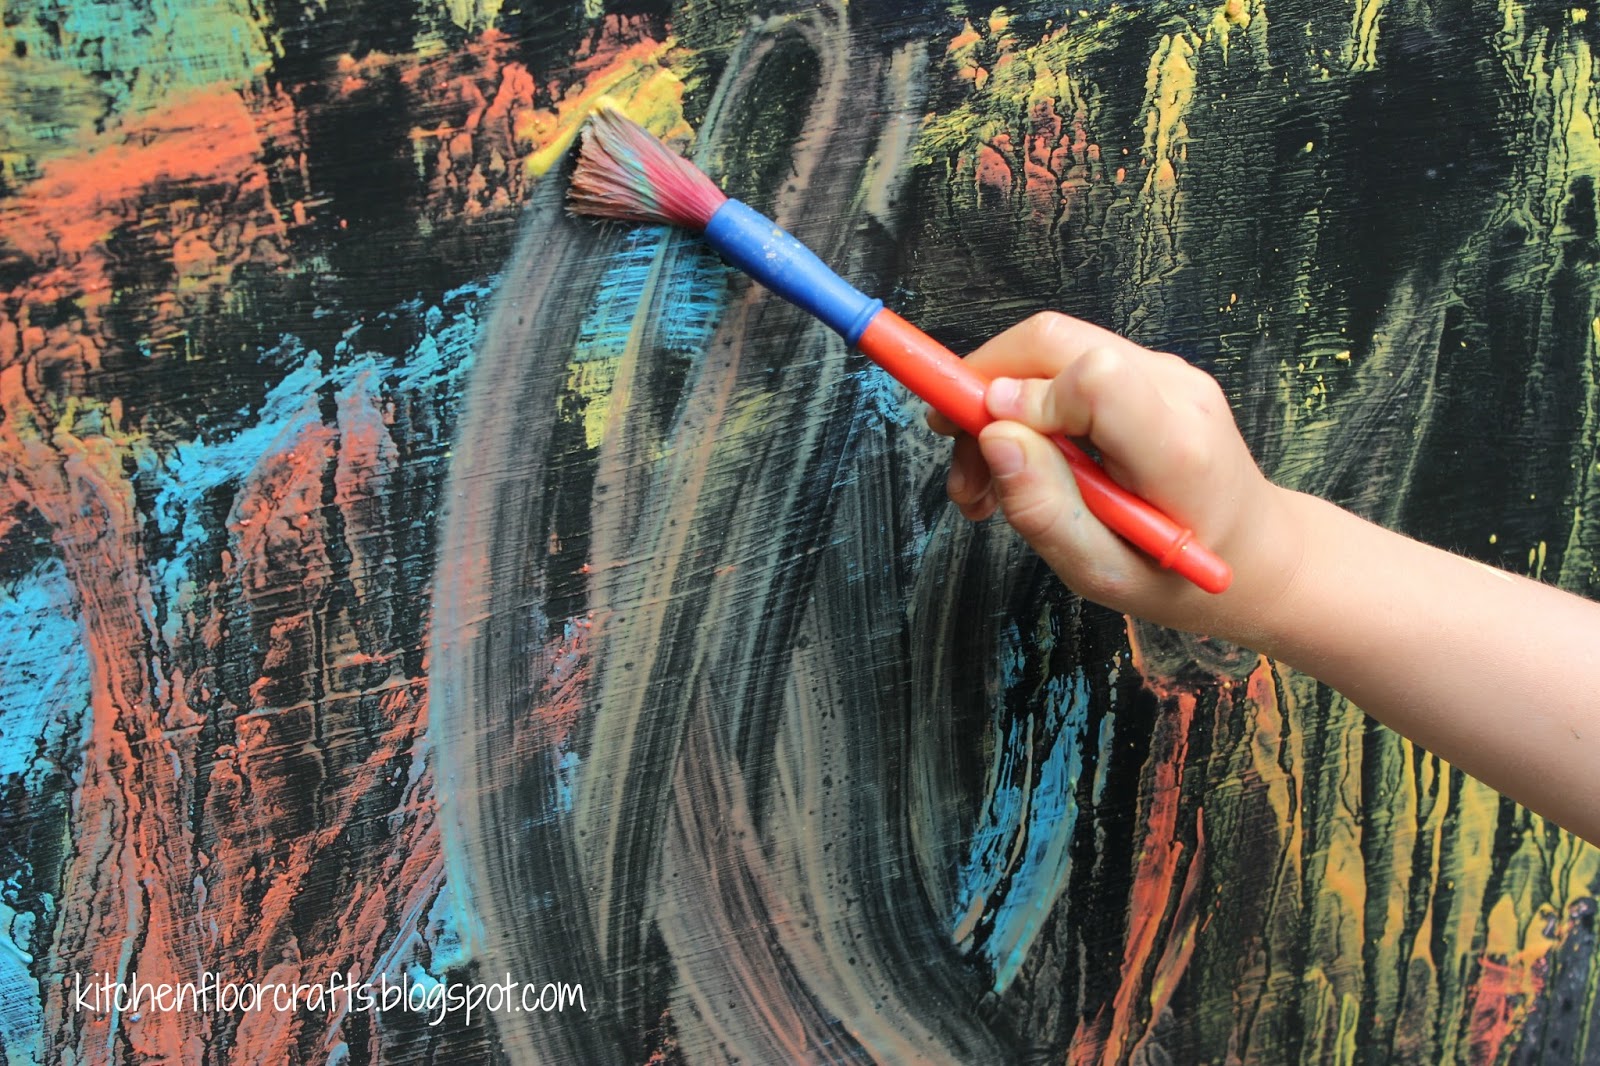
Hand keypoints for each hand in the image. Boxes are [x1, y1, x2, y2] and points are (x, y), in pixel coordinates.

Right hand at [932, 312, 1303, 638]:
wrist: (1259, 559)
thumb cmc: (1185, 580)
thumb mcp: (1106, 576)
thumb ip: (1046, 510)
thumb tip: (994, 438)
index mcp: (1175, 448)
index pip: (1091, 377)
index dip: (1025, 402)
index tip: (993, 452)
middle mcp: (1175, 391)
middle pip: (1053, 338)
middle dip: (982, 386)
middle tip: (958, 458)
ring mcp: (1166, 373)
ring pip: (1050, 347)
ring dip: (998, 401)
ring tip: (982, 481)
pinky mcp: (1150, 372)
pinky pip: (1068, 363)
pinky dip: (1028, 404)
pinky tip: (1023, 462)